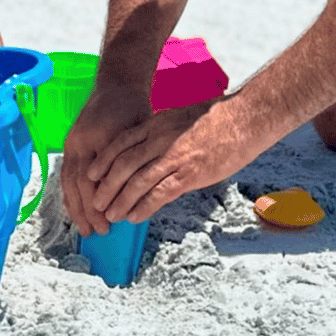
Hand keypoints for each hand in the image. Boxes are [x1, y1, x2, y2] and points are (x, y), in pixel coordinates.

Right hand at [60, 79, 152, 236]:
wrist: (118, 84)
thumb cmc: (135, 109)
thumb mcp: (140, 133)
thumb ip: (133, 162)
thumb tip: (134, 198)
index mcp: (99, 138)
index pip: (95, 179)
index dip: (101, 204)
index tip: (112, 222)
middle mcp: (80, 141)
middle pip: (80, 184)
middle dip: (88, 211)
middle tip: (100, 232)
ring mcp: (72, 142)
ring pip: (68, 182)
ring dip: (76, 208)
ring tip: (85, 229)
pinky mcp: (69, 144)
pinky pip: (65, 175)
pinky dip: (69, 195)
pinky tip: (75, 210)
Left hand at [87, 97, 250, 224]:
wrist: (244, 118)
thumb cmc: (216, 118)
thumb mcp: (181, 118)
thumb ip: (163, 132)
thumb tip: (151, 148)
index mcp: (158, 124)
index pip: (121, 144)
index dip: (103, 161)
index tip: (91, 174)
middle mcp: (161, 139)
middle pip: (123, 165)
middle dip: (106, 186)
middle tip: (96, 201)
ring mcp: (175, 157)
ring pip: (137, 182)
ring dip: (121, 201)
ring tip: (110, 215)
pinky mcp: (190, 174)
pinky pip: (160, 193)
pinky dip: (143, 207)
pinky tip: (134, 217)